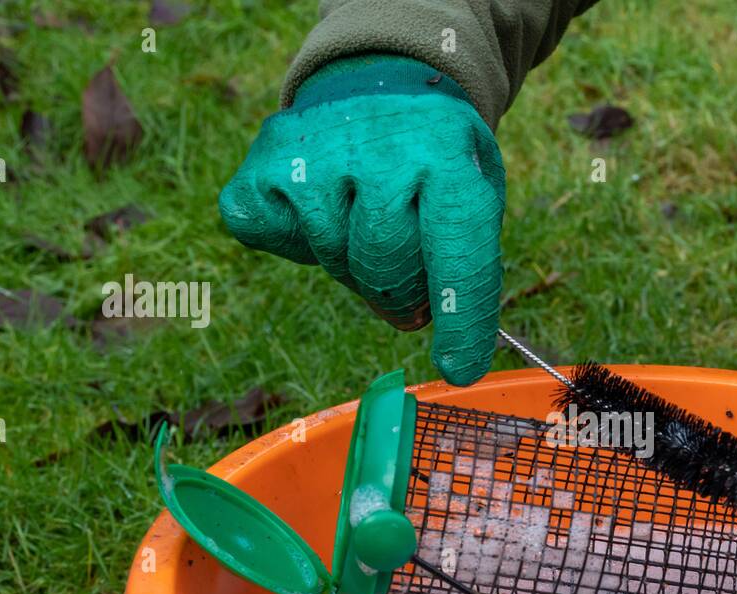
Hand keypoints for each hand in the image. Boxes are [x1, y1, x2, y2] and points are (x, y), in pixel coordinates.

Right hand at [219, 55, 505, 385]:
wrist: (375, 84)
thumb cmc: (433, 161)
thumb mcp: (473, 192)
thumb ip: (460, 261)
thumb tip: (432, 333)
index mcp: (447, 153)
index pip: (458, 250)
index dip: (460, 317)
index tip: (459, 368)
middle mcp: (381, 147)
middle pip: (386, 267)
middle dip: (401, 295)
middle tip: (408, 287)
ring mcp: (315, 152)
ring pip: (335, 260)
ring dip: (354, 265)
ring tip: (365, 223)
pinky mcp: (264, 166)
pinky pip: (278, 242)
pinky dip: (300, 244)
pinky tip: (322, 207)